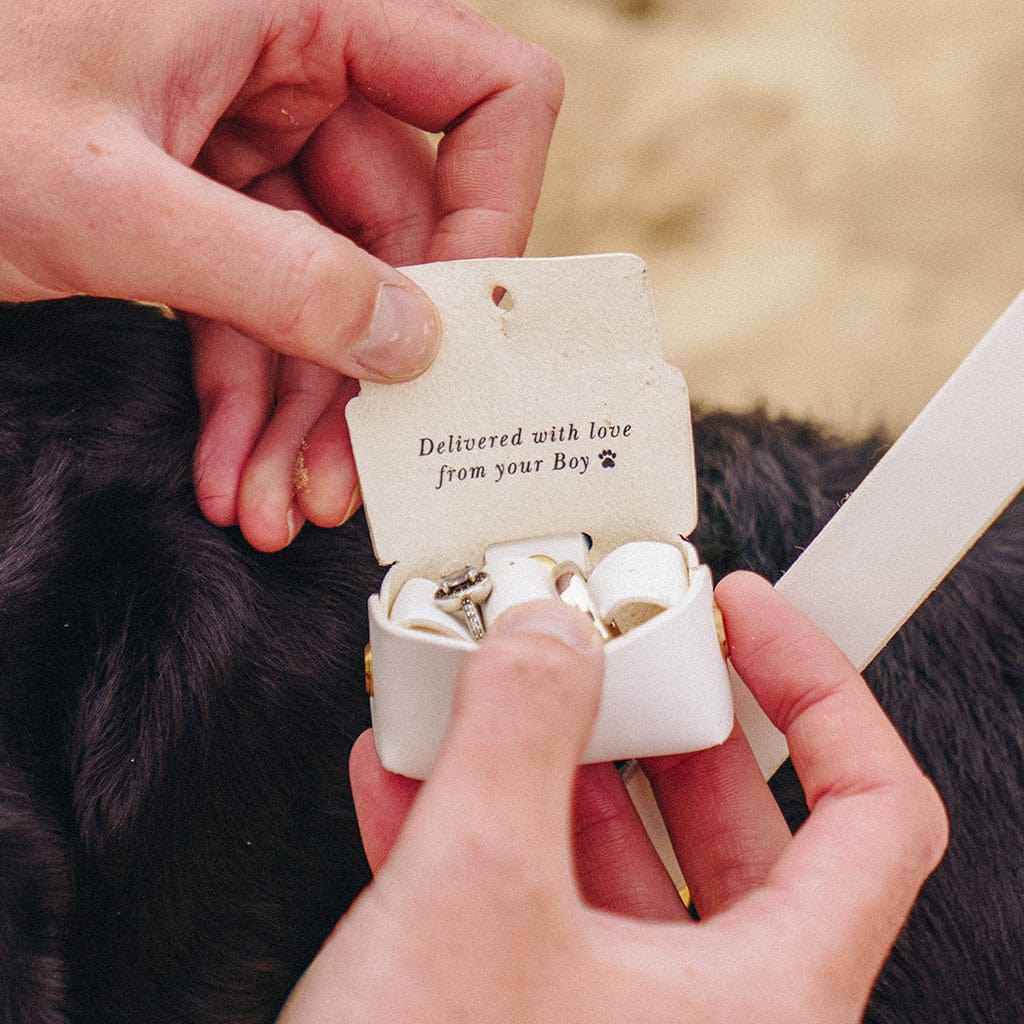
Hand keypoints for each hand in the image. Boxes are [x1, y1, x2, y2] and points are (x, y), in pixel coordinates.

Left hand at [0, 0, 560, 549]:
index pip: (486, 94)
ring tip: (277, 502)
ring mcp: (248, 138)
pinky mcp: (204, 200)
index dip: (496, 216)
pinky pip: (259, 308)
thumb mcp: (103, 198)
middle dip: (367, 371)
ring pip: (330, 290)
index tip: (460, 332)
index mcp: (297, 3)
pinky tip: (233, 468)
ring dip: (306, 411)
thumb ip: (277, 275)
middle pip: (401, 233)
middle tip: (349, 474)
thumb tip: (411, 343)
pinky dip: (248, 394)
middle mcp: (290, 65)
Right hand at [278, 572, 947, 1022]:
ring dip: (548, 765)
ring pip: (617, 863)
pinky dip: (480, 827)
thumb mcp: (478, 900)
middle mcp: (713, 1018)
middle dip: (658, 720)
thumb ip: (519, 736)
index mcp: (770, 997)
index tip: (751, 626)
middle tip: (611, 653)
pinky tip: (415, 776)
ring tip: (495, 698)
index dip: (821, 689)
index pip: (871, 808)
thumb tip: (547, 639)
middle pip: (733, 823)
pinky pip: (532, 905)